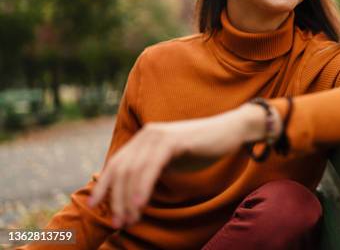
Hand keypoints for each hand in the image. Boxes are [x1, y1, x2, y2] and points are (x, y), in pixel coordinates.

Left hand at [87, 105, 266, 228]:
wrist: (229, 132)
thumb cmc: (201, 149)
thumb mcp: (171, 160)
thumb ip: (152, 170)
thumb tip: (132, 195)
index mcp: (143, 139)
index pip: (115, 164)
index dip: (103, 186)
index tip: (96, 207)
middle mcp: (146, 134)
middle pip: (121, 170)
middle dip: (116, 200)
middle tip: (120, 223)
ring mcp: (158, 136)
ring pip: (133, 171)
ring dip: (128, 199)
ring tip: (131, 220)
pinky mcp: (172, 141)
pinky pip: (151, 167)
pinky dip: (142, 187)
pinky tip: (141, 204)